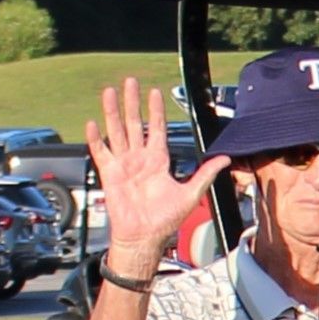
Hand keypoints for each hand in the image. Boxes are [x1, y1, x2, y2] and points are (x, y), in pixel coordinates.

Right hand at [85, 78, 228, 272]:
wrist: (145, 237)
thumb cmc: (165, 220)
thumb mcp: (191, 193)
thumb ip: (206, 174)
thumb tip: (225, 160)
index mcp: (158, 161)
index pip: (157, 129)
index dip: (157, 111)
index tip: (157, 92)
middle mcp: (139, 159)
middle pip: (135, 124)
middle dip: (133, 102)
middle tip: (130, 82)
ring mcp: (123, 165)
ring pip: (117, 131)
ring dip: (113, 112)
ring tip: (110, 92)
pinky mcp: (109, 174)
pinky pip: (101, 152)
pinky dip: (96, 138)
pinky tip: (93, 123)